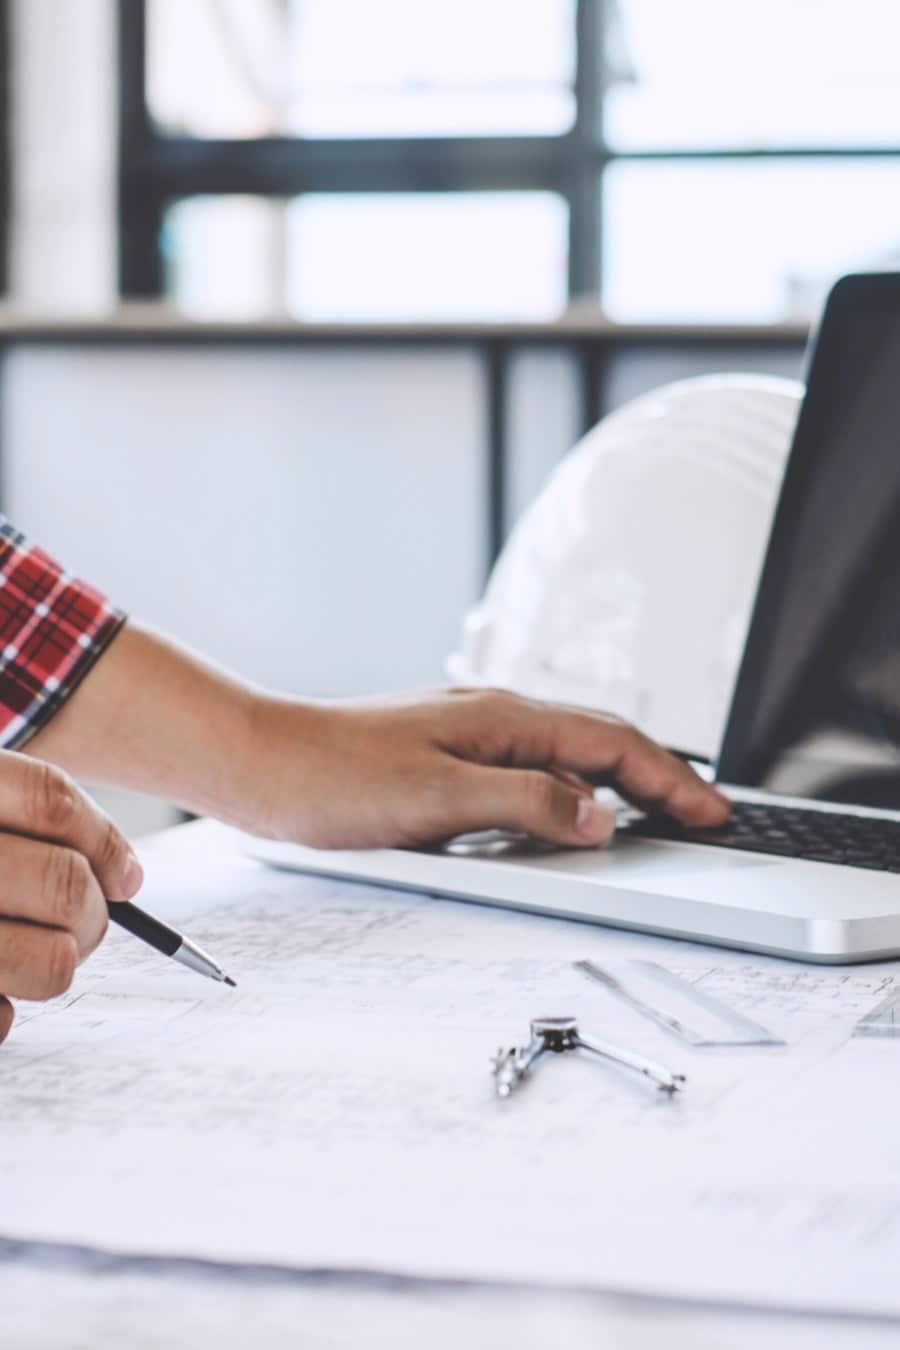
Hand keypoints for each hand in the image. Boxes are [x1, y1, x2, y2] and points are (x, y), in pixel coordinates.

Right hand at [0, 752, 142, 1043]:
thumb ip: (27, 823)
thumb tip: (129, 880)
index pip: (50, 799)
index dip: (103, 840)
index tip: (125, 877)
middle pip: (67, 883)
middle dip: (90, 913)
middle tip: (79, 924)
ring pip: (53, 963)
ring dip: (54, 964)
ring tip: (22, 953)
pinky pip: (1, 1021)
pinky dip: (2, 1011)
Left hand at [249, 689, 730, 849]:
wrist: (258, 762)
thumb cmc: (332, 776)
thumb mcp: (439, 798)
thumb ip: (527, 802)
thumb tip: (600, 818)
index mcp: (504, 719)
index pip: (613, 744)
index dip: (671, 781)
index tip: (713, 814)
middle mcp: (494, 718)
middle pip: (600, 742)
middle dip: (659, 778)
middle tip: (703, 816)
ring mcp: (470, 735)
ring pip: (567, 755)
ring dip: (618, 783)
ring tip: (655, 816)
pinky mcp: (446, 758)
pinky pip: (531, 770)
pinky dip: (569, 792)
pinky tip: (566, 817)